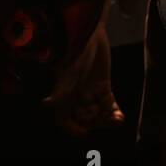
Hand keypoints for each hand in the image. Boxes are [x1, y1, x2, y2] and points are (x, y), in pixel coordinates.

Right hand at [43, 14, 124, 136]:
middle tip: (106, 112)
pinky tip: (120, 117)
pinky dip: (114, 113)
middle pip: (84, 120)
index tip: (84, 133)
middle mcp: (75, 96)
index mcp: (63, 95)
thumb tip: (45, 104)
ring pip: (98, 115)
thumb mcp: (70, 72)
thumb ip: (60, 90)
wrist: (90, 32)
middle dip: (96, 120)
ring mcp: (89, 92)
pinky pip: (108, 106)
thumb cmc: (76, 50)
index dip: (73, 129)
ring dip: (107, 118)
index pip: (64, 121)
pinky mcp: (103, 86)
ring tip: (116, 118)